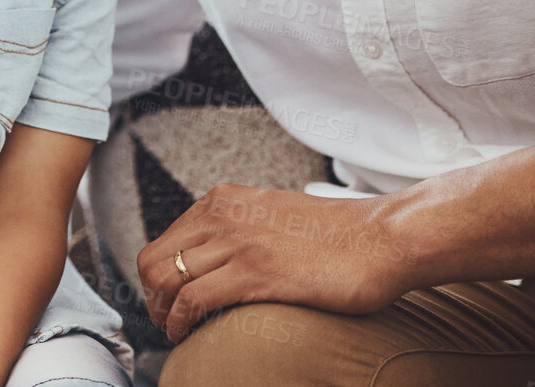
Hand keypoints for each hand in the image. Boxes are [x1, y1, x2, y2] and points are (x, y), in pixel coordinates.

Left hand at [137, 183, 414, 342]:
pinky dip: (180, 321)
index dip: (159, 276)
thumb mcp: (273, 216)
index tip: (168, 299)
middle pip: (153, 259)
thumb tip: (218, 258)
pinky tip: (187, 334)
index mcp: (223, 200)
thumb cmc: (338, 236)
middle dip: (152, 296)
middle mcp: (221, 215)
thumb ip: (240, 228)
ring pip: (166, 279)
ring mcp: (236, 242)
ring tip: (175, 331)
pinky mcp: (254, 272)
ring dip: (163, 314)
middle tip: (166, 320)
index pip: (165, 239)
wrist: (382, 238)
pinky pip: (193, 299)